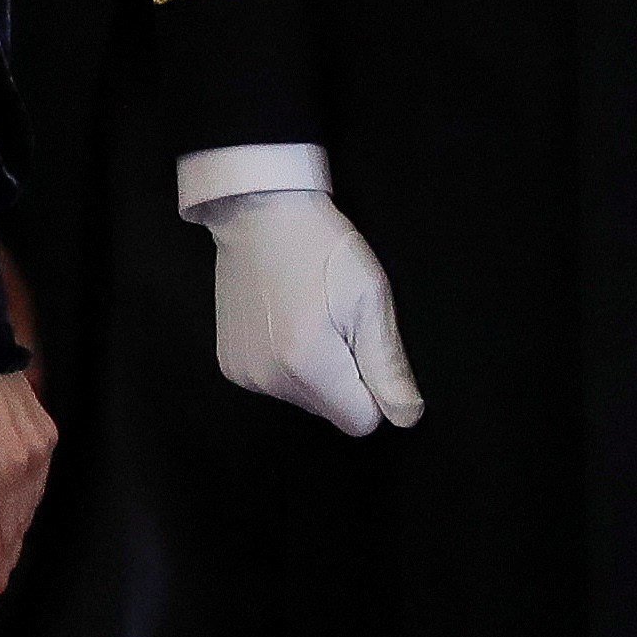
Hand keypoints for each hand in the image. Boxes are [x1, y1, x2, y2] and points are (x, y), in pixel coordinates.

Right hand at [202, 191, 424, 434]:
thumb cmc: (324, 249)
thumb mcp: (370, 298)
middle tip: (338, 323)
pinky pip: (274, 384)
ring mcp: (243, 375)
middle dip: (345, 379)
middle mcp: (269, 382)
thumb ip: (387, 365)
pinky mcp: (229, 365)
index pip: (360, 422)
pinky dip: (286, 363)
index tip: (365, 345)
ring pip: (303, 399)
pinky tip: (285, 321)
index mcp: (309, 366)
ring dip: (316, 371)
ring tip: (311, 316)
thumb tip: (407, 417)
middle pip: (330, 411)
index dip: (374, 389)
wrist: (259, 214)